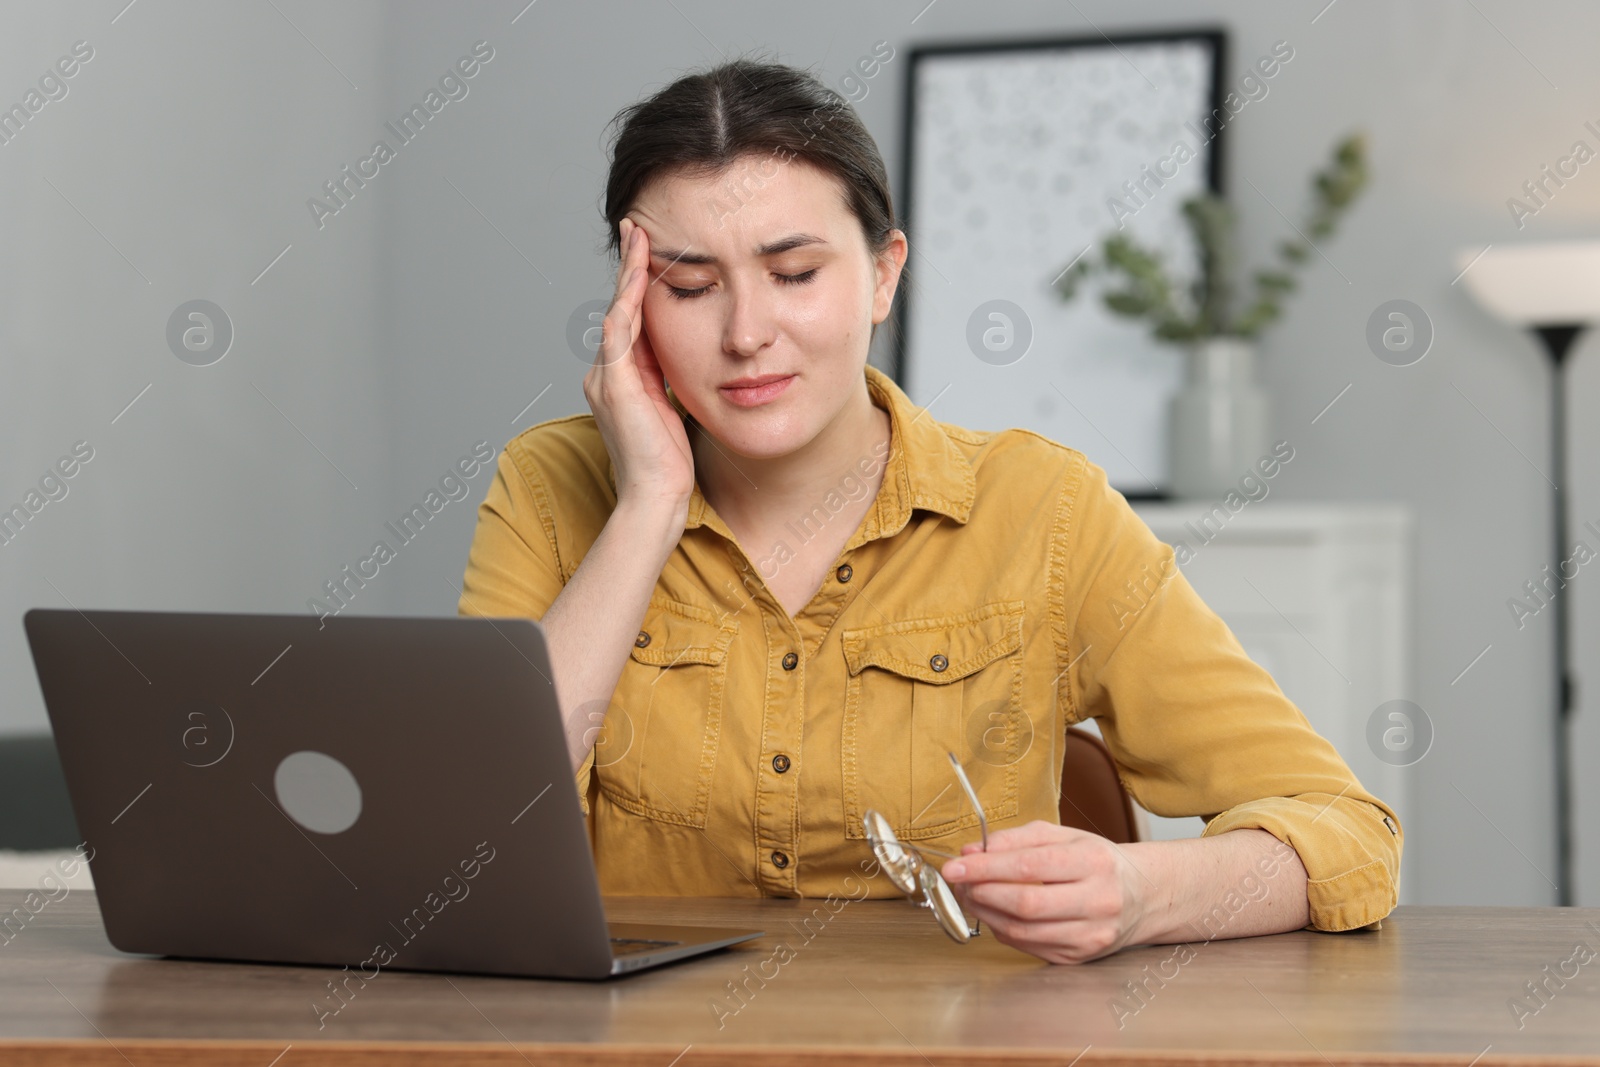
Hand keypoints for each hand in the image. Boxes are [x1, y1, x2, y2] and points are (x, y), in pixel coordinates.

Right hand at [584, 216, 695, 509]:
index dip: (639, 285)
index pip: (631, 320)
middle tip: (637, 226)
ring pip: (618, 311)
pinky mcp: (615, 386)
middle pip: (620, 307)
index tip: (650, 250)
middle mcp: (606, 375)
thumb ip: (672, 383)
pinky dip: (629, 299)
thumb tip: (691, 356)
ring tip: (639, 236)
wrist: (657, 499)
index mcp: (621, 380)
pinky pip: (620, 330)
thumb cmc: (669, 465)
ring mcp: (607, 379)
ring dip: (629, 272)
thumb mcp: (673, 412)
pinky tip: (640, 274)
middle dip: (629, 267)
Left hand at [939, 820, 1151, 964]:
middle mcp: (1097, 901)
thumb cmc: (1097, 862)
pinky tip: (996, 913)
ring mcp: (1090, 935)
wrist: (1142, 897)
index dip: (986, 867)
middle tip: (959, 881)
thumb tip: (973, 851)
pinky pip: (1029, 946)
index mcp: (1094, 862)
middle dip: (982, 892)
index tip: (956, 865)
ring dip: (986, 913)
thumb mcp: (1064, 836)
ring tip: (972, 894)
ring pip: (1023, 931)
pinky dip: (1003, 930)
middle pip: (1025, 904)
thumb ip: (1016, 839)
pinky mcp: (1079, 957)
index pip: (1030, 866)